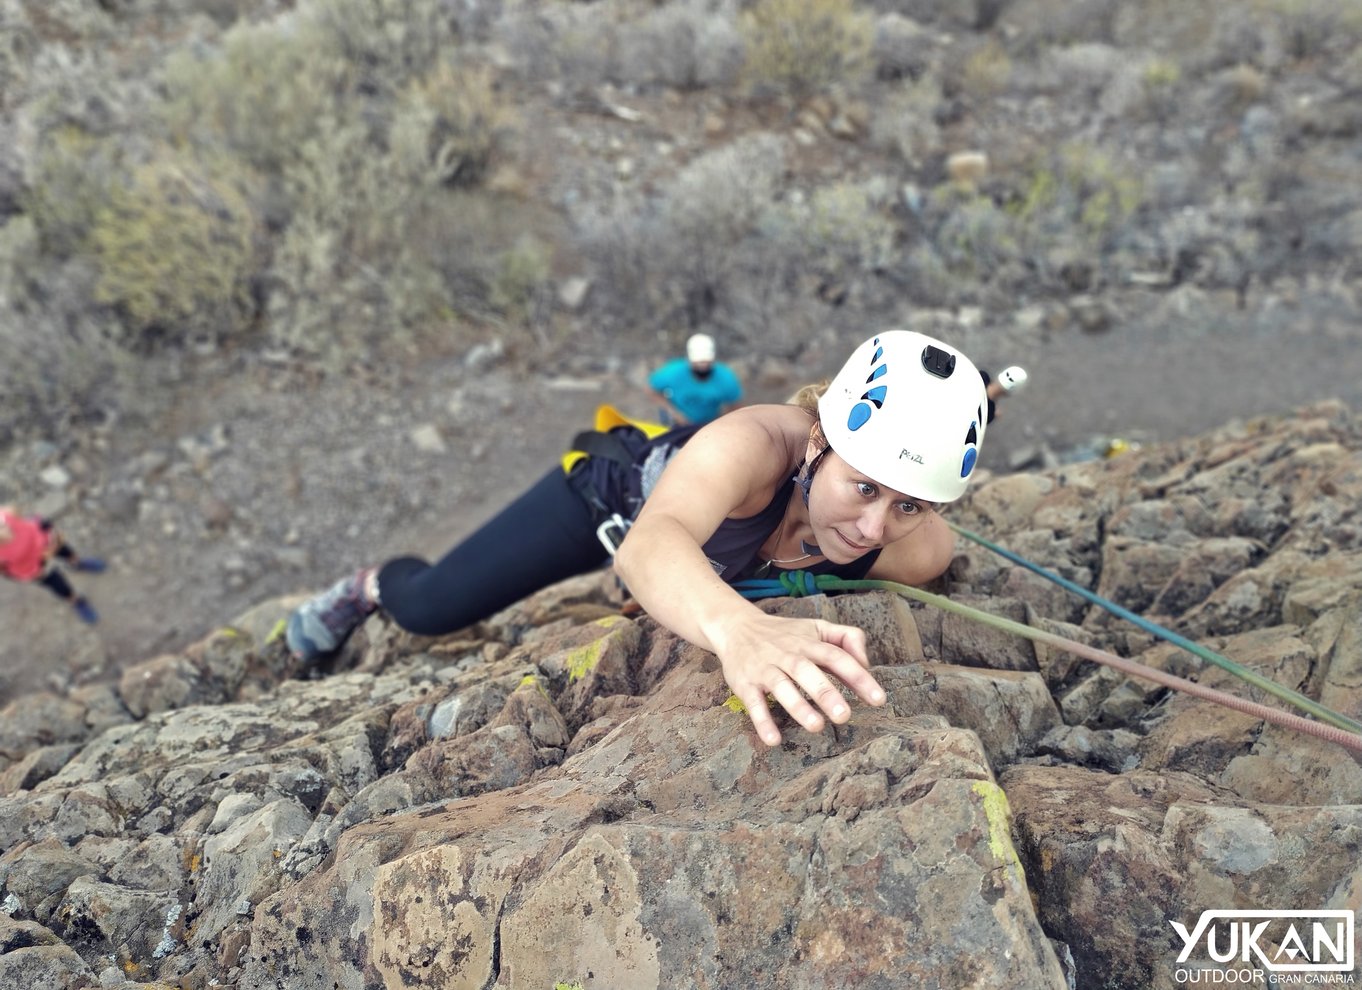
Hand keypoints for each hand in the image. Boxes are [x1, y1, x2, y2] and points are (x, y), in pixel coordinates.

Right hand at [713, 612, 887, 745]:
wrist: (736, 626)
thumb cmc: (786, 633)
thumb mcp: (817, 627)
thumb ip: (847, 638)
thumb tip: (866, 664)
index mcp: (809, 643)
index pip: (837, 657)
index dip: (858, 676)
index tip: (878, 699)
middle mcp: (788, 655)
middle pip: (808, 672)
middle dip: (826, 693)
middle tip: (844, 715)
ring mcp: (765, 669)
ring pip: (781, 686)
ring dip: (798, 707)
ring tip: (817, 726)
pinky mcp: (745, 683)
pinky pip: (753, 703)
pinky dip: (762, 721)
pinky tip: (774, 740)